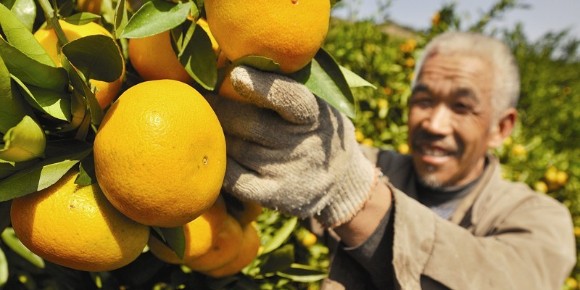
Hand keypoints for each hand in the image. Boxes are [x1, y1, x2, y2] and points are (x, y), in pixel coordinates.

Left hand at [207, 66, 376, 227]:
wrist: (340, 181)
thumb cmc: (315, 129)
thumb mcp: (318, 104)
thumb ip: (288, 85)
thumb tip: (235, 62)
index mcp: (315, 116)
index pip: (292, 100)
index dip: (265, 87)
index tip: (236, 74)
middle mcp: (303, 145)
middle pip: (249, 123)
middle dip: (219, 107)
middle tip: (198, 96)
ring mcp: (287, 173)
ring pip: (236, 148)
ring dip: (216, 133)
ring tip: (203, 122)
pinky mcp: (273, 195)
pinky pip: (233, 177)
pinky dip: (219, 162)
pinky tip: (212, 151)